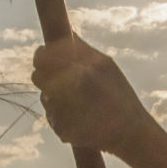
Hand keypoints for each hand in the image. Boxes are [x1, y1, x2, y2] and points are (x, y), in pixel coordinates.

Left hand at [33, 36, 165, 157]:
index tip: (47, 56)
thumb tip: (68, 34)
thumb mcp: (107, 65)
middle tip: (64, 79)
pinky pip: (53, 117)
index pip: (41, 58)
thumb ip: (82, 49)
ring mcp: (61, 113)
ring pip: (45, 98)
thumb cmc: (120, 95)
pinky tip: (81, 117)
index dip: (42, 56)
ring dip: (56, 97)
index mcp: (76, 70)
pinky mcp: (61, 130)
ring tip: (80, 102)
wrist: (129, 133)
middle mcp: (65, 92)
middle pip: (37, 77)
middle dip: (47, 76)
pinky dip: (63, 115)